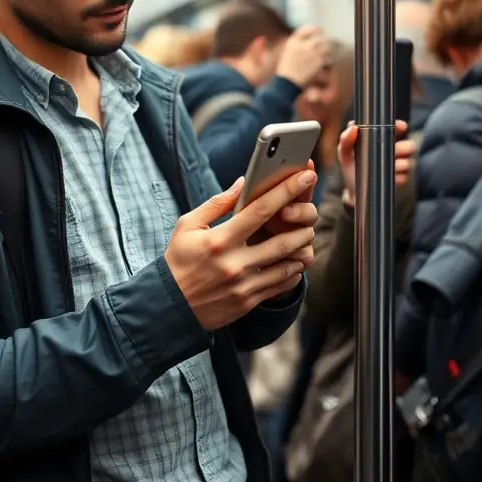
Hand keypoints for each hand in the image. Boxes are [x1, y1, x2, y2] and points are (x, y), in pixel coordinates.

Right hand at [165, 169, 317, 331]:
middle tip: (310, 215)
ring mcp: (243, 285)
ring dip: (301, 249)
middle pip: (282, 242)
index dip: (285, 191)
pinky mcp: (247, 302)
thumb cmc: (178, 260)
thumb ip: (217, 204)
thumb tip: (243, 184)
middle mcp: (234, 263)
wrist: (170, 306)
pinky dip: (293, 273)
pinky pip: (280, 286)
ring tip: (305, 237)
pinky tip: (294, 263)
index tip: (305, 176)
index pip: (260, 210)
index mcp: (219, 240)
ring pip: (287, 266)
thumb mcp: (188, 226)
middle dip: (303, 226)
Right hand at [276, 25, 331, 88]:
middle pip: (319, 37)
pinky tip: (327, 59)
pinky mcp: (317, 61)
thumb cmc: (287, 67)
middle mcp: (302, 45)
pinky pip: (327, 56)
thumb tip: (314, 37)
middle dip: (324, 39)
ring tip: (327, 51)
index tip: (320, 30)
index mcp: (293, 41)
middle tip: (326, 42)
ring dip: (328, 48)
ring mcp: (311, 53)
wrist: (287, 81)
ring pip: (326, 45)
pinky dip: (328, 57)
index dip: (315, 29)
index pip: (307, 29)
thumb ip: (300, 43)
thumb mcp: (289, 51)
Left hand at [337, 120, 416, 206]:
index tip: (401, 127)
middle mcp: (393, 150)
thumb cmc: (351, 169)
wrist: (355, 192)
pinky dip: (396, 178)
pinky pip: (405, 177)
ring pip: (408, 162)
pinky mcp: (403, 179)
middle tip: (391, 153)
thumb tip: (353, 127)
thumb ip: (346, 140)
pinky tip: (386, 178)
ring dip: (398, 165)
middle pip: (409, 146)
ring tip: (386, 168)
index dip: (400, 126)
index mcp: (380, 140)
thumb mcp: (344, 154)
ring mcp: (400, 165)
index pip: (396, 129)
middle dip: (401, 149)